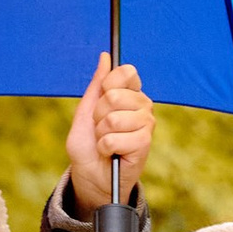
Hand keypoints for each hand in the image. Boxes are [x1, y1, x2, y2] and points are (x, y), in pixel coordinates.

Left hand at [65, 50, 155, 214]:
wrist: (91, 175)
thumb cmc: (89, 144)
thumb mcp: (86, 110)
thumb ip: (97, 85)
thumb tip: (106, 56)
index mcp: (130, 93)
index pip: (126, 72)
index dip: (108, 85)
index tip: (102, 99)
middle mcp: (142, 106)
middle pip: (114, 96)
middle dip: (98, 114)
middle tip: (101, 128)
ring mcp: (146, 124)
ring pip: (113, 119)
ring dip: (101, 133)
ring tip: (105, 141)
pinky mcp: (145, 143)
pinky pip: (114, 138)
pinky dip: (105, 147)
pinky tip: (111, 153)